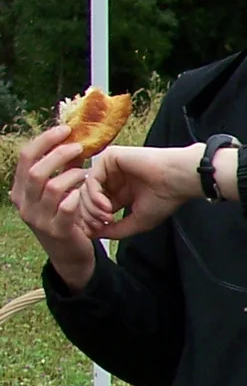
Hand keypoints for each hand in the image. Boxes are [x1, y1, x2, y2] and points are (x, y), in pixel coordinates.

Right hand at [9, 125, 97, 288]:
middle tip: (79, 147)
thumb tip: (73, 140)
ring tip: (87, 172)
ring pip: (52, 188)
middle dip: (59, 155)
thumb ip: (60, 169)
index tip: (65, 130)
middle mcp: (23, 204)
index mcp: (20, 191)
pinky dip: (78, 195)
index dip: (44, 140)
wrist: (69, 255)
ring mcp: (38, 219)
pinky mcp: (57, 231)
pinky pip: (67, 207)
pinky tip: (87, 191)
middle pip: (36, 171)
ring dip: (73, 175)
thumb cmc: (65, 217)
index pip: (25, 158)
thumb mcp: (57, 192)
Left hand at [80, 145, 203, 239]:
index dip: (91, 221)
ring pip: (85, 189)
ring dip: (91, 207)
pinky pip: (91, 179)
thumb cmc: (165, 199)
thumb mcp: (138, 222)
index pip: (94, 206)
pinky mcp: (109, 158)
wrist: (178, 180)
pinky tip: (106, 205)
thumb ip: (115, 230)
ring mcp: (110, 167)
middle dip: (88, 215)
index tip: (96, 232)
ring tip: (106, 217)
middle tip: (100, 225)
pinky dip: (94, 195)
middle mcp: (113, 179)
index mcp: (120, 192)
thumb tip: (91, 234)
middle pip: (85, 198)